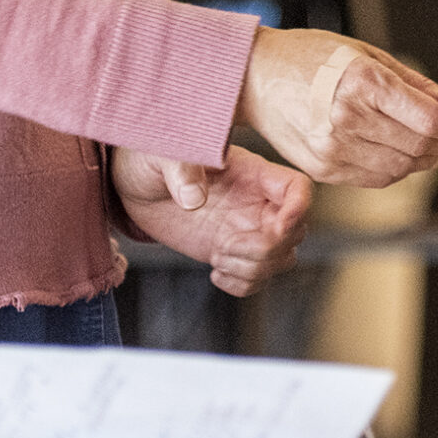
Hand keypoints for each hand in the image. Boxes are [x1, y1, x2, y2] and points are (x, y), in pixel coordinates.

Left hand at [110, 145, 312, 297]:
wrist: (138, 184)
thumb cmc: (153, 156)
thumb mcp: (162, 153)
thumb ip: (181, 169)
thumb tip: (194, 199)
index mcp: (250, 172)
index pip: (297, 188)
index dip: (298, 209)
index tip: (276, 226)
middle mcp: (256, 202)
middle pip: (296, 232)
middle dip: (267, 248)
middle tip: (225, 246)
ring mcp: (246, 229)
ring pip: (282, 259)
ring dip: (254, 269)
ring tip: (217, 257)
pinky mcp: (231, 252)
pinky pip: (258, 279)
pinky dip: (243, 284)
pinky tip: (215, 272)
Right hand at [235, 27, 437, 186]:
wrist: (254, 77)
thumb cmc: (308, 57)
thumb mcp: (366, 54)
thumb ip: (414, 84)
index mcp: (362, 82)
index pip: (429, 120)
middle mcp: (348, 119)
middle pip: (420, 148)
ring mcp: (334, 149)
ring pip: (401, 169)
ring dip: (424, 160)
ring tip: (428, 144)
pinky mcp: (324, 169)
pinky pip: (376, 178)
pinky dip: (397, 169)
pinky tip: (399, 152)